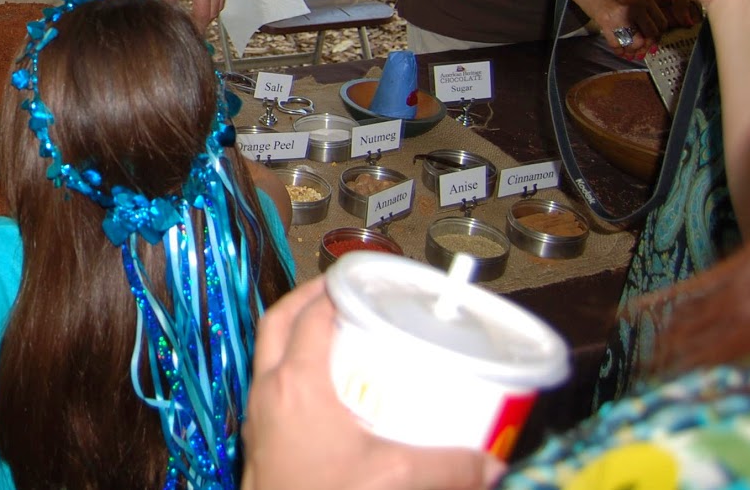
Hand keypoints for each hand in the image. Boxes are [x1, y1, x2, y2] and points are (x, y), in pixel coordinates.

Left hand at [163, 0, 227, 28]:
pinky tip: (202, 2)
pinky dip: (213, 2)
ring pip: (219, 6)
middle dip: (202, 22)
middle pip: (212, 14)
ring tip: (195, 17)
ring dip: (208, 13)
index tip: (189, 34)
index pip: (202, 15)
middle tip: (189, 28)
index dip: (196, 27)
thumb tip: (168, 5)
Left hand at [242, 279, 500, 489]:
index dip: (335, 290)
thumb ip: (448, 467)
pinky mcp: (260, 437)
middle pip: (277, 321)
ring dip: (295, 332)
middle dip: (307, 298)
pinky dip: (293, 370)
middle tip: (342, 292)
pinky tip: (326, 390)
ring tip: (336, 333)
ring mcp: (258, 413)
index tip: (363, 280)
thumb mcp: (393, 481)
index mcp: (296, 384)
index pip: (312, 316)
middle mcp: (269, 390)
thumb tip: (492, 463)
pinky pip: (270, 383)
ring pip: (268, 351)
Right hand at [570, 0, 666, 56]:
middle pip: (651, 35)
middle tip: (644, 47)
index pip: (661, 23)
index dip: (659, 34)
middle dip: (648, 44)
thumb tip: (650, 28)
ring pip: (636, 42)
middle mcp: (635, 8)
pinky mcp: (605, 24)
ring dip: (635, 49)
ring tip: (632, 50)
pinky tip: (620, 50)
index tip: (653, 38)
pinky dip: (619, 50)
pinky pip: (617, 44)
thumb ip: (645, 7)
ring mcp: (621, 17)